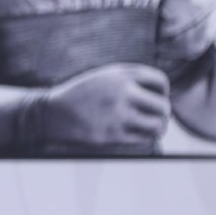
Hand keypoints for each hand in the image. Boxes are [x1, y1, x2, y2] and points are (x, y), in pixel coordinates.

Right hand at [44, 63, 170, 146]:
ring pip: (158, 125)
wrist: (52, 113)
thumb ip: (130, 79)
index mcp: (120, 75)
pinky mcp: (113, 135)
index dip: (162, 91)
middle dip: (162, 113)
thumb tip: (162, 93)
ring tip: (150, 127)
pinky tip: (137, 134)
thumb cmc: (81, 95)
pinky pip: (144, 139)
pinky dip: (145, 138)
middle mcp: (121, 93)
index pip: (160, 81)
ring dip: (158, 128)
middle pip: (163, 106)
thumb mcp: (103, 77)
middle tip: (154, 116)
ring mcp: (118, 115)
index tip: (154, 97)